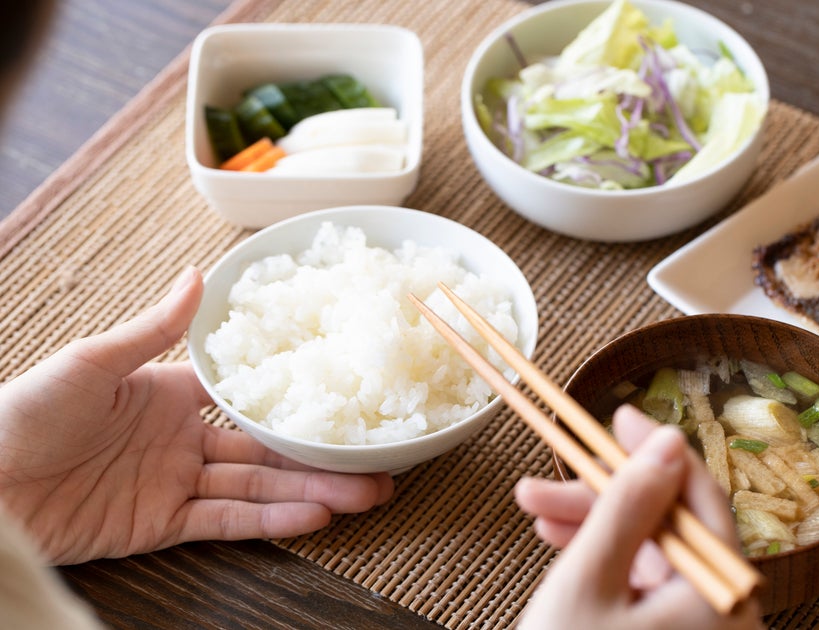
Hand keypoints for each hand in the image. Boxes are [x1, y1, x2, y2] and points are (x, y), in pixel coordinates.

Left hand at [0, 268, 393, 564]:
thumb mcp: (90, 361)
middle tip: (379, 459)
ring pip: (259, 487)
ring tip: (367, 491)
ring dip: (313, 490)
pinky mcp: (161, 525)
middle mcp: (181, 439)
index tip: (342, 394)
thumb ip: (154, 329)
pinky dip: (272, 521)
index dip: (294, 396)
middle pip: (266, 448)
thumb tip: (198, 275)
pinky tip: (315, 516)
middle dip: (322, 455)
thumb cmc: (22, 413)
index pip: (246, 394)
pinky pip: (228, 522)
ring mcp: (175, 484)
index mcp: (167, 393)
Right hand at [515, 405, 762, 628]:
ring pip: (652, 555)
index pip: (699, 498)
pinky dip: (606, 565)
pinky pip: (646, 588)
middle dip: (604, 497)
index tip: (615, 416)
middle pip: (670, 526)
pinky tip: (558, 543)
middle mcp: (726, 614)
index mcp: (722, 598)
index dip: (655, 451)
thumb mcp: (588, 582)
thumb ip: (627, 507)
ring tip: (533, 511)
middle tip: (549, 474)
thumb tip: (667, 440)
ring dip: (595, 528)